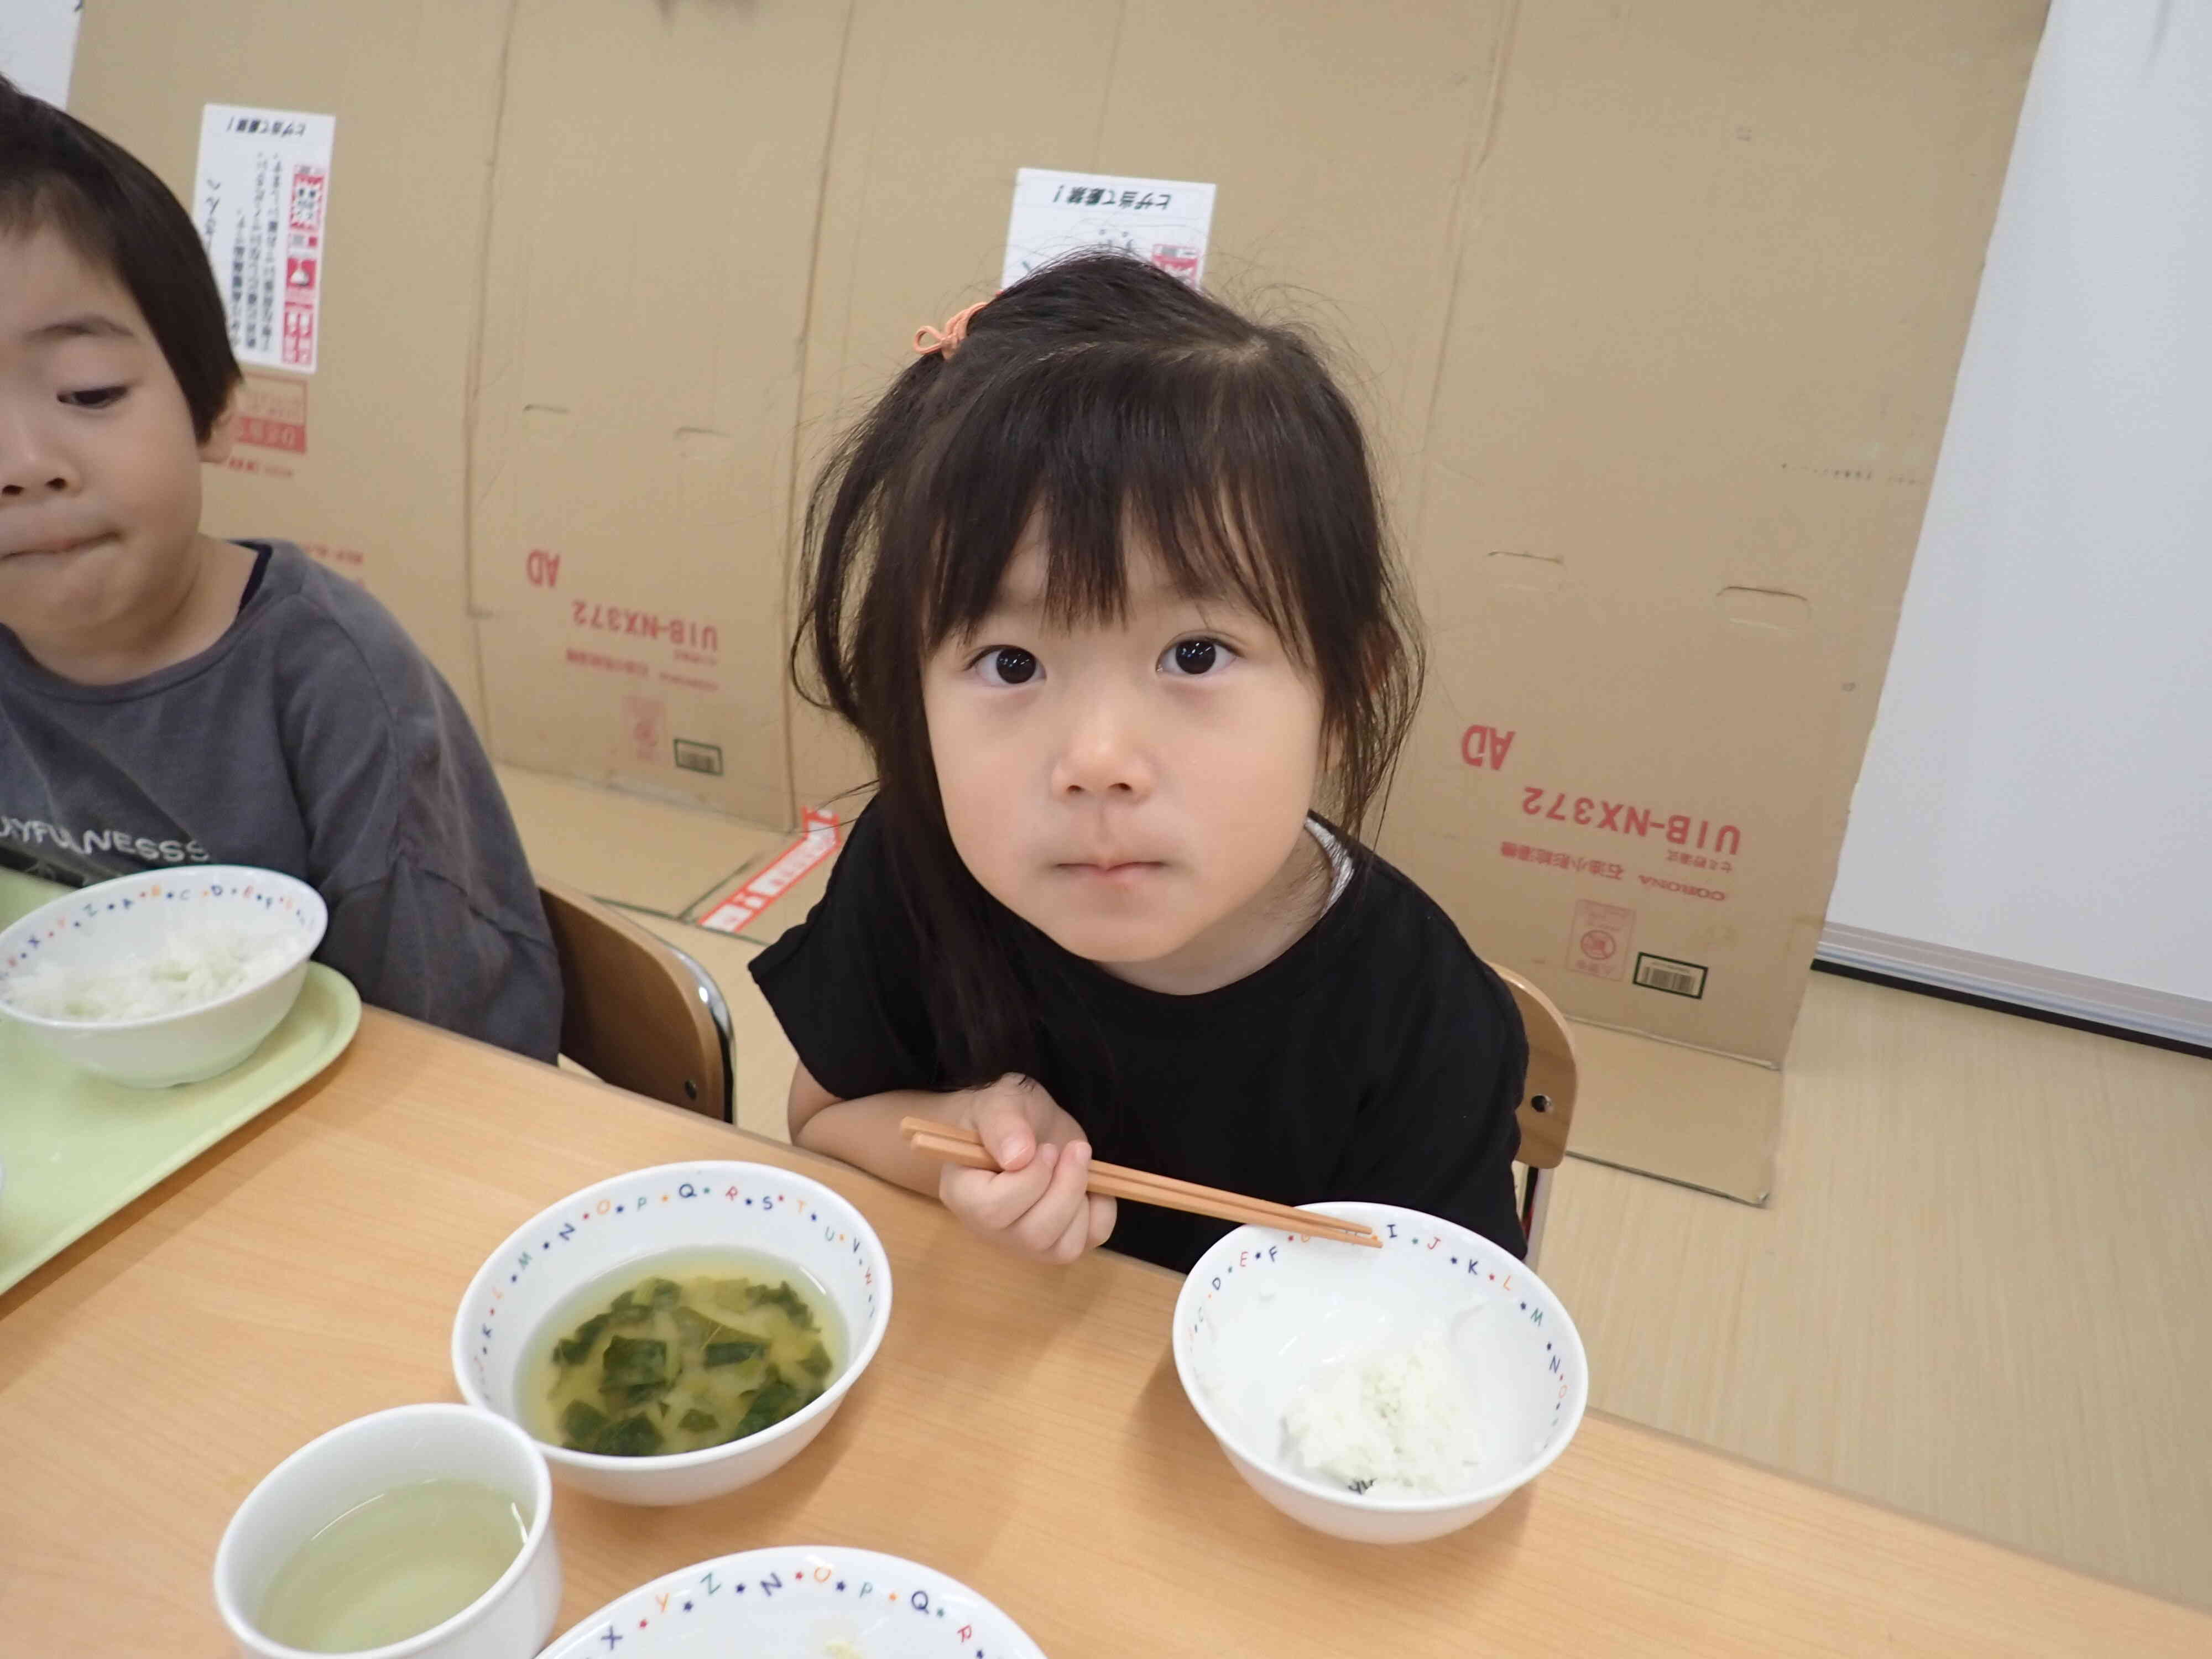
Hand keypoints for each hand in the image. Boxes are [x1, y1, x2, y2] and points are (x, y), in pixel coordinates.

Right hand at [937, 1075, 1116, 1264]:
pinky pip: (1091, 1238)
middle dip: (1065, 1187)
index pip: (993, 1210)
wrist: (1025, 1126)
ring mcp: (1025, 1241)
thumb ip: (1003, 1125)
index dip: (1030, 1179)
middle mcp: (990, 1230)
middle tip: (1074, 1149)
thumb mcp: (999, 1103)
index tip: (1047, 1148)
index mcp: (964, 1195)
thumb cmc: (1006, 1116)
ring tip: (1078, 1159)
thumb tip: (1018, 1157)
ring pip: (1064, 1247)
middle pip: (1033, 1235)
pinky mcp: (1059, 1241)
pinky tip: (1092, 1181)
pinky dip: (1102, 1209)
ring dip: (1082, 1198)